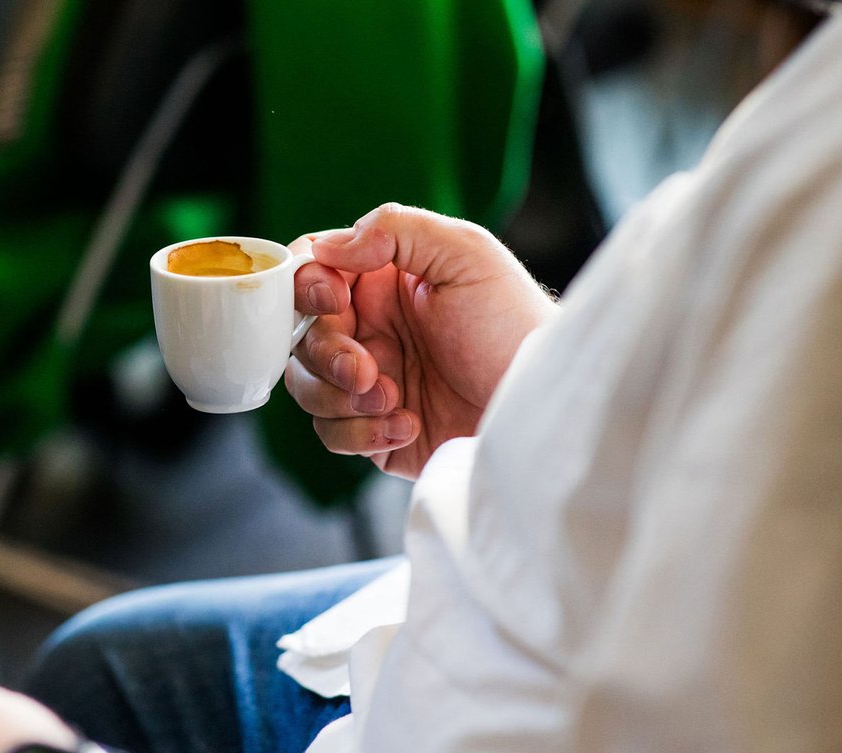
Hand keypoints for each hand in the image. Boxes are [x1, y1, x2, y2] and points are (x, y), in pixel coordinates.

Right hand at [287, 203, 557, 479]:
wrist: (541, 406)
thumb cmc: (515, 325)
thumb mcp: (467, 254)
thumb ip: (397, 230)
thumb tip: (330, 246)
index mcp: (382, 281)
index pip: (312, 273)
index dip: (306, 287)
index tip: (331, 301)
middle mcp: (370, 329)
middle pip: (300, 336)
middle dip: (327, 355)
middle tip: (366, 371)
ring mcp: (369, 383)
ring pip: (306, 387)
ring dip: (341, 398)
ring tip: (395, 401)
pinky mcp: (374, 432)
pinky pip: (332, 434)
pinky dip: (361, 434)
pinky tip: (409, 426)